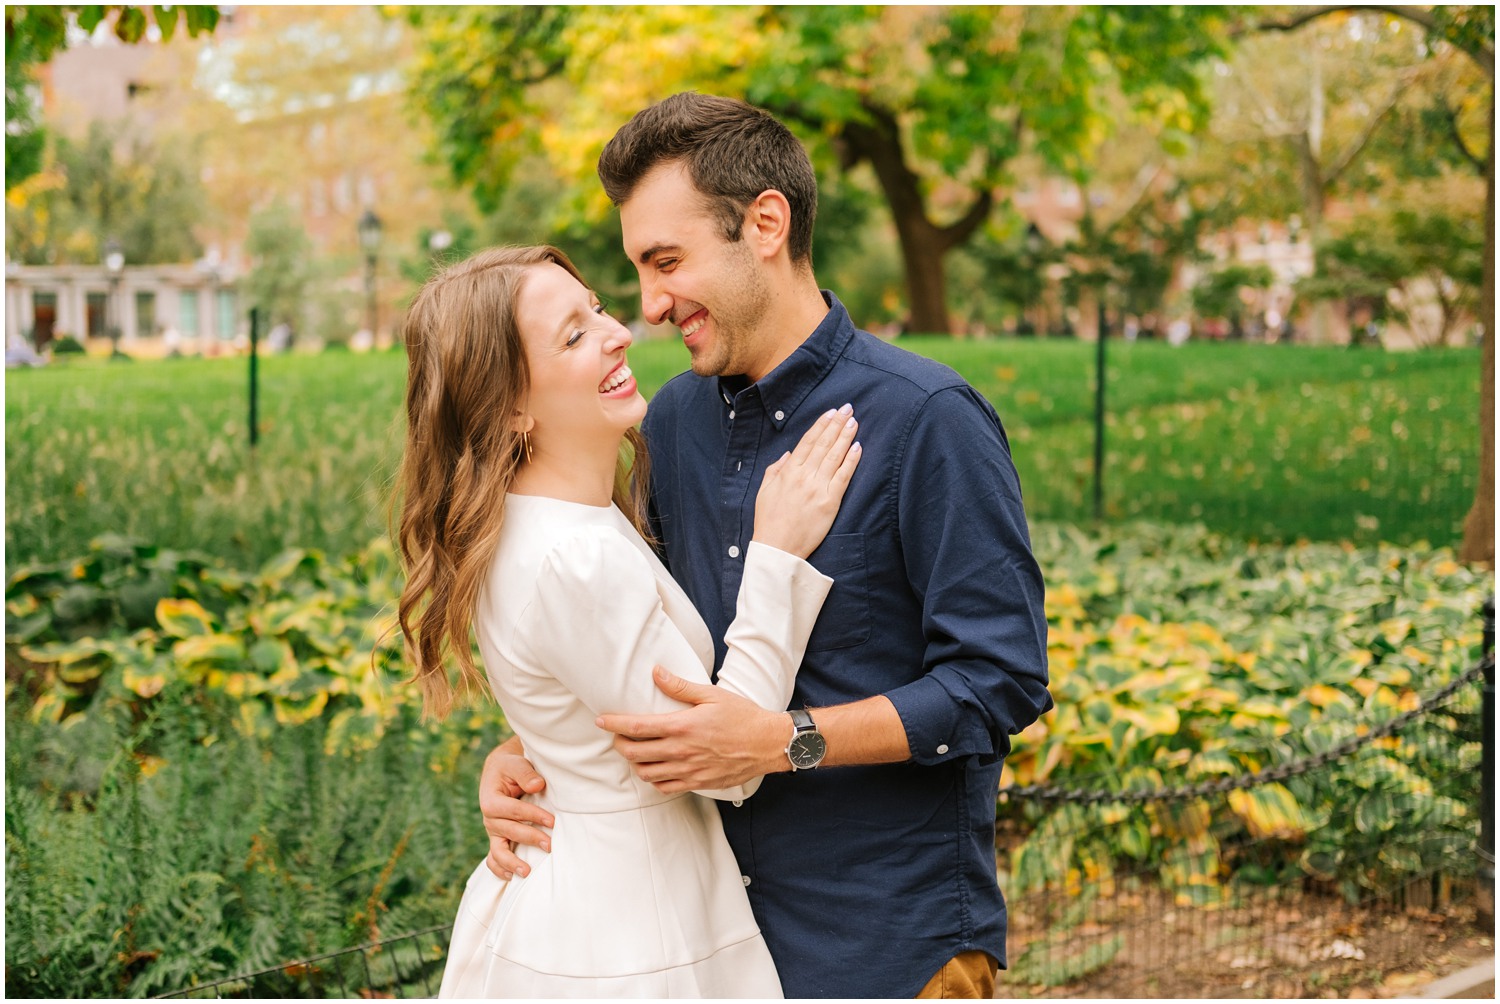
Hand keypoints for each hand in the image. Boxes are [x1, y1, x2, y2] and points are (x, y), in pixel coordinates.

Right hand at [478, 741, 553, 879]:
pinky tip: (511, 877)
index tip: (552, 821)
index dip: (533, 816)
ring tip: (526, 872)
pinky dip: (499, 869)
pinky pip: (494, 858)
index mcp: (491, 800)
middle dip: (530, 838)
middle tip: (550, 845)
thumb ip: (525, 774)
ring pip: (498, 851)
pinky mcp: (498, 839)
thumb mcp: (516, 764)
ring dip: (512, 862)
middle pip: (509, 831)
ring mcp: (493, 831)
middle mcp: (489, 818)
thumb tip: (537, 786)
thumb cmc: (510, 767)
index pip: (513, 811)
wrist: (501, 772)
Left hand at [596, 667, 789, 791]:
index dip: (614, 723)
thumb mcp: (712, 695)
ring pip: (646, 773)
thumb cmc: (743, 717)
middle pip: (634, 753)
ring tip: (635, 750)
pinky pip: (664, 787)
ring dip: (634, 762)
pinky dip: (653, 779)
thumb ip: (679, 687)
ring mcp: (688, 770)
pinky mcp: (697, 782)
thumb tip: (655, 672)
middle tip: (617, 734)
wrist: (768, 744)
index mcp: (682, 727)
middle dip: (619, 743)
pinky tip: (654, 768)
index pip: (637, 727)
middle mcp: (681, 751)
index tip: (601, 719)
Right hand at [752, 404, 861, 558]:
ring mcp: (818, 488)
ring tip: (854, 422)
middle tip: (848, 409)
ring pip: (835, 456)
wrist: (777, 548)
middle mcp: (804, 476)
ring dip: (845, 436)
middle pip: (824, 444)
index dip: (821, 425)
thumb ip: (776, 470)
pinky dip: (851, 460)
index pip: (808, 442)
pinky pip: (843, 476)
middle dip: (837, 424)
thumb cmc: (769, 521)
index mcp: (788, 472)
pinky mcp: (830, 502)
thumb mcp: (764, 491)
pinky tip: (858, 447)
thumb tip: (788, 455)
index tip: (831, 412)